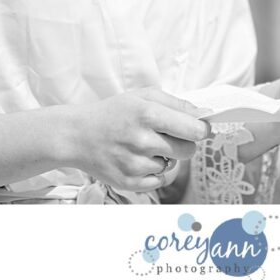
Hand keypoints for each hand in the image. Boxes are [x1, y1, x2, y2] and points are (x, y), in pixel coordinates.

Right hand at [67, 88, 210, 192]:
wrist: (77, 135)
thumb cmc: (113, 113)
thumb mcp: (142, 96)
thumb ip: (175, 103)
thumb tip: (202, 115)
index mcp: (148, 114)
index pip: (194, 130)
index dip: (202, 129)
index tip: (201, 128)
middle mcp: (142, 141)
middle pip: (188, 150)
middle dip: (184, 143)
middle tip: (167, 136)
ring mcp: (135, 165)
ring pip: (172, 165)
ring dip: (164, 157)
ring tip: (143, 146)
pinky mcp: (129, 183)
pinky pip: (159, 181)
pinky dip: (153, 172)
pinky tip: (137, 159)